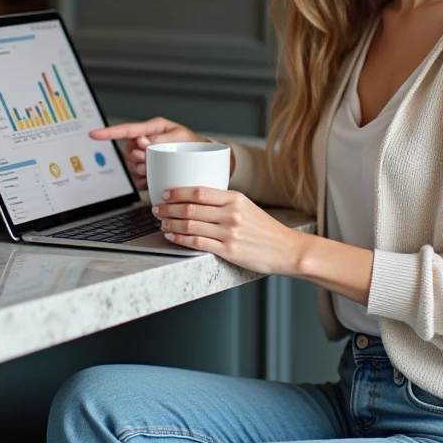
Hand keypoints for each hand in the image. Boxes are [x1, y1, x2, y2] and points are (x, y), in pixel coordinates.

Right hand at [90, 117, 209, 189]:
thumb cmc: (194, 145)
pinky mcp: (147, 170)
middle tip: (149, 159)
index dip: (109, 132)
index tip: (94, 134)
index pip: (127, 130)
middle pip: (127, 150)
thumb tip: (141, 142)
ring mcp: (145, 156)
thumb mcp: (181, 137)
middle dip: (136, 157)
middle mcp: (146, 141)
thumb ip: (160, 139)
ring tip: (155, 169)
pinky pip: (137, 177)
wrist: (204, 160)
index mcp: (152, 129)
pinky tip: (154, 178)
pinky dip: (143, 180)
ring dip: (141, 169)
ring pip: (131, 164)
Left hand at [153, 186, 303, 275]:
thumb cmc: (265, 229)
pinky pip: (197, 243)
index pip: (199, 191)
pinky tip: (172, 237)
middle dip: (168, 208)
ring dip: (171, 224)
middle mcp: (231, 214)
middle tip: (157, 209)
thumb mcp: (247, 206)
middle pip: (190, 208)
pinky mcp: (228, 251)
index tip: (165, 193)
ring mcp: (229, 233)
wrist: (285, 249)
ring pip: (190, 226)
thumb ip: (225, 202)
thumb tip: (196, 198)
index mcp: (235, 199)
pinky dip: (180, 239)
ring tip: (162, 223)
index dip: (177, 192)